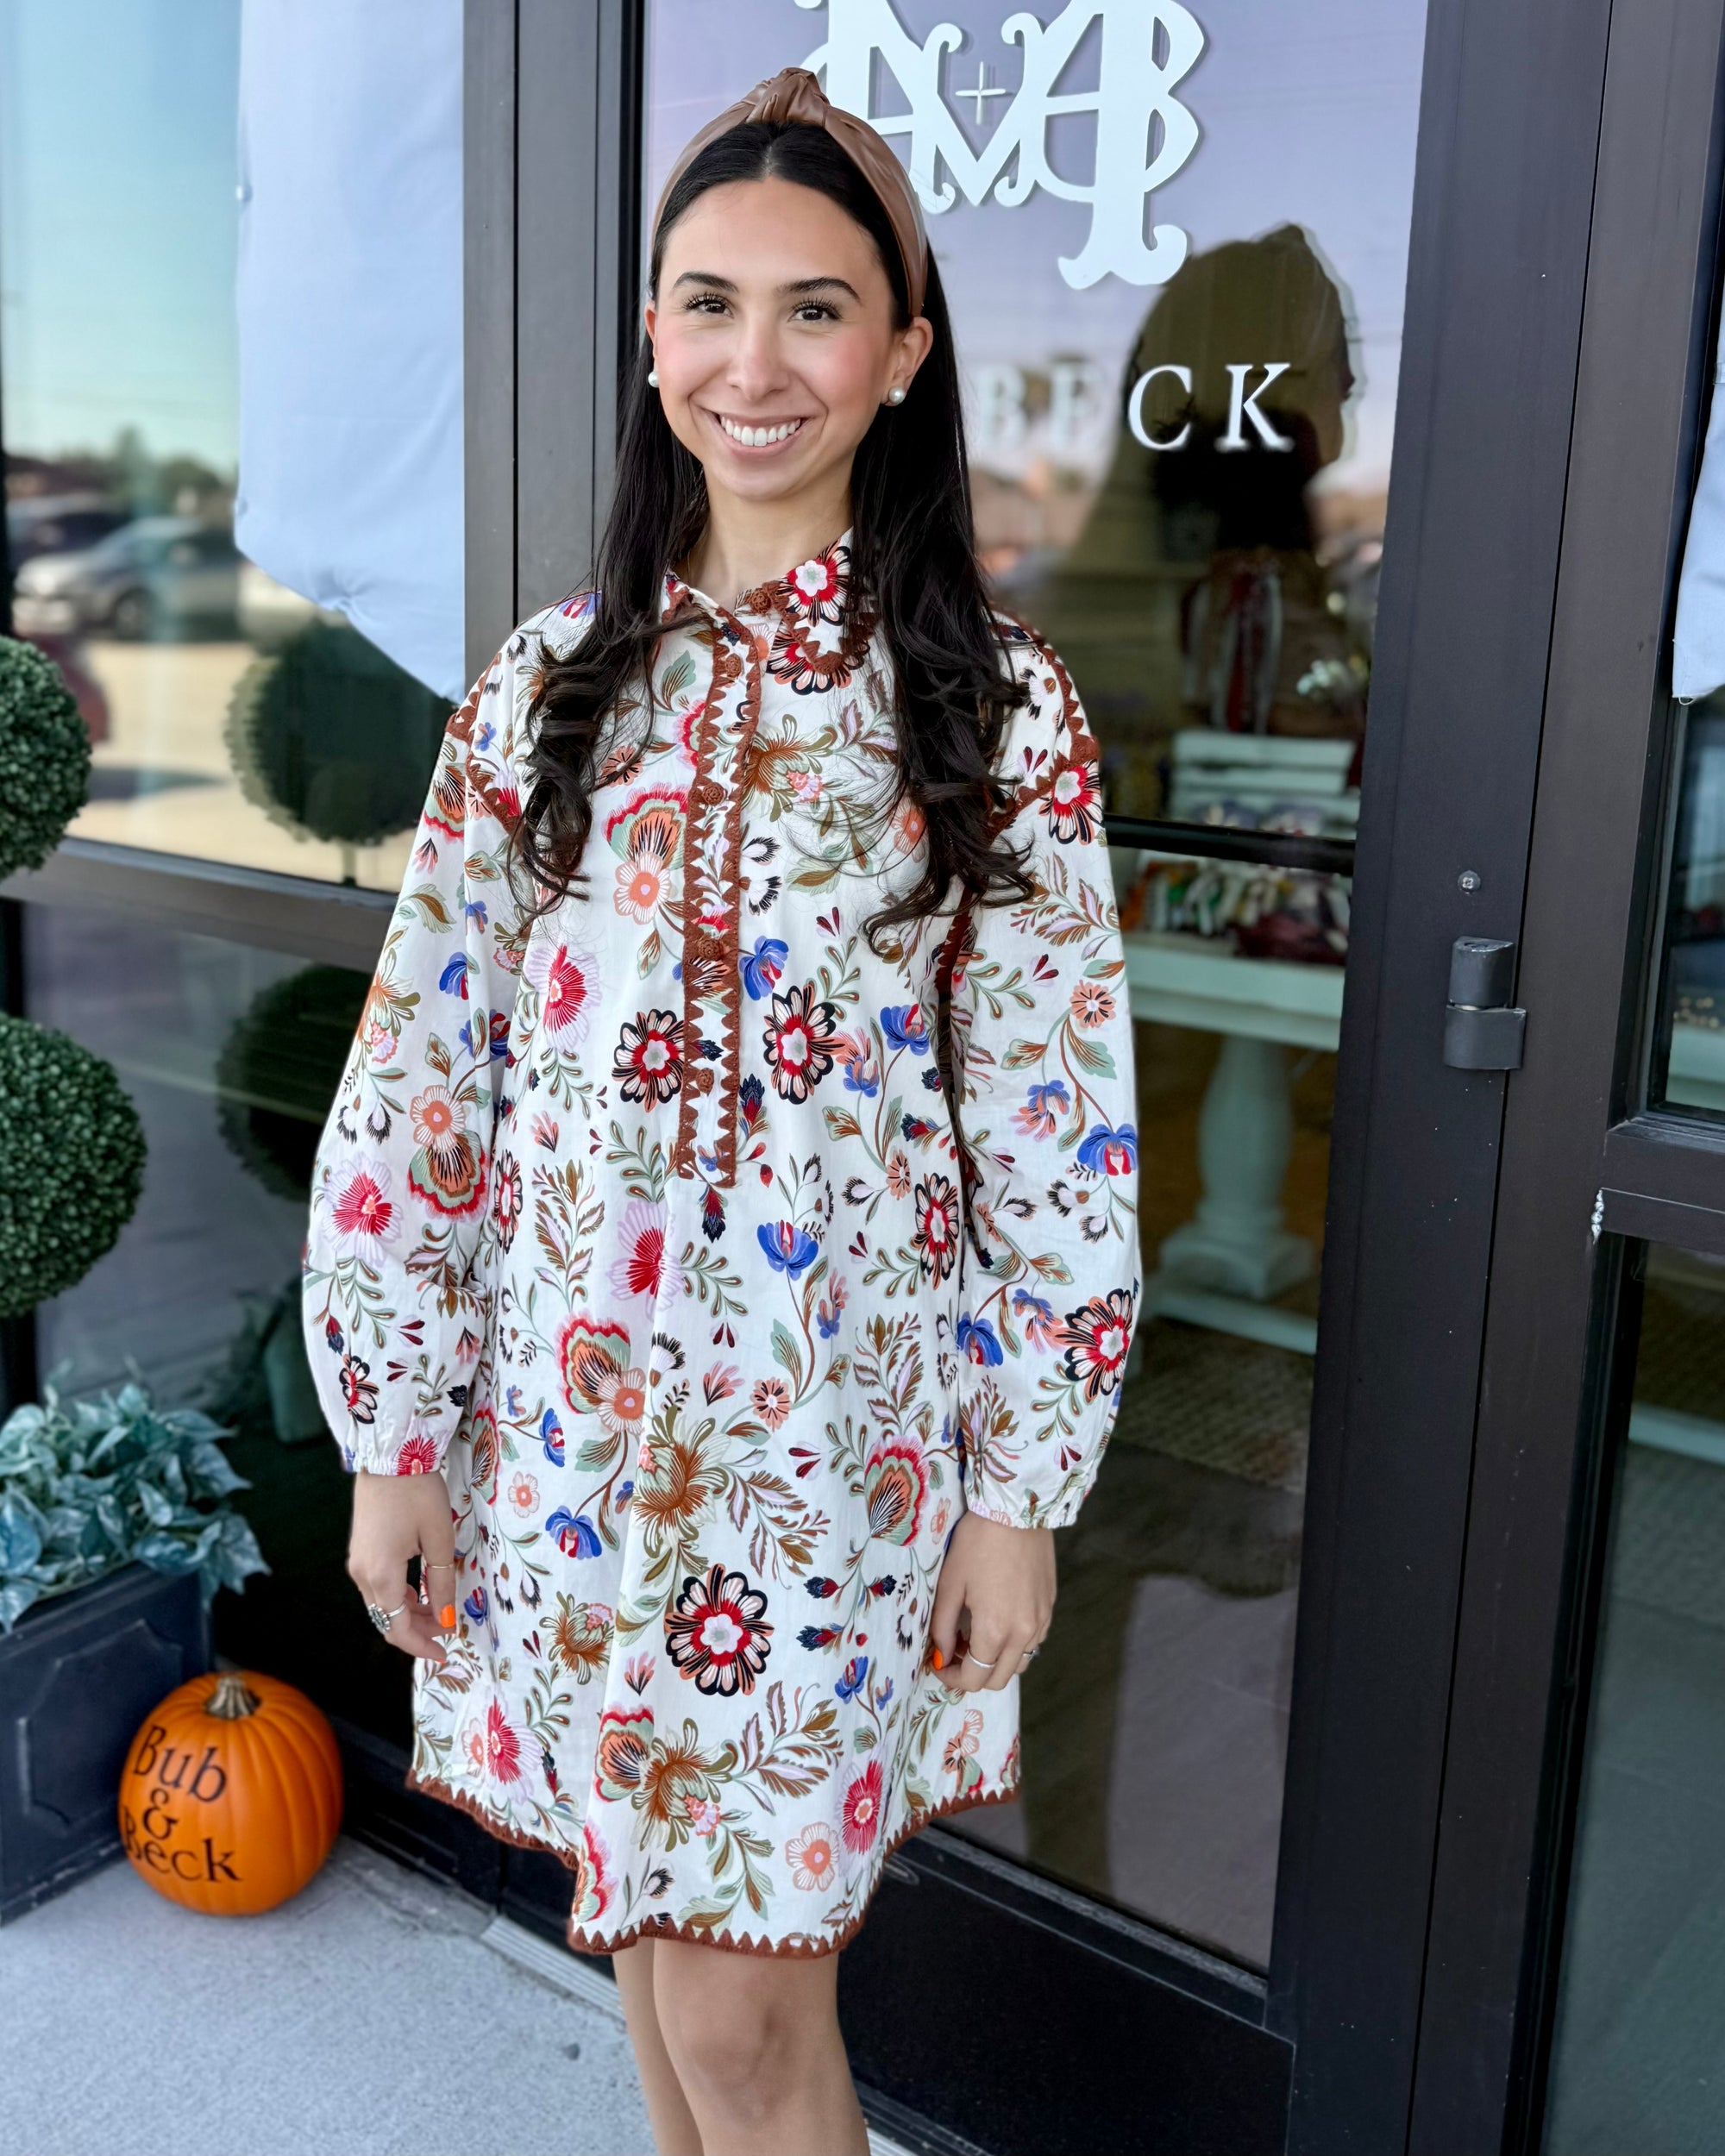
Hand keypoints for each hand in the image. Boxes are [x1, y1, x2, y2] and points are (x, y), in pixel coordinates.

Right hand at [348, 1469, 458, 1664]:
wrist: (389, 1455)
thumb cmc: (418, 1493)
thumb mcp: (439, 1539)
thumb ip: (442, 1583)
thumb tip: (446, 1619)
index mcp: (381, 1576)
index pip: (397, 1628)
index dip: (420, 1646)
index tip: (444, 1652)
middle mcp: (362, 1574)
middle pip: (386, 1619)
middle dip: (416, 1631)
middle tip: (447, 1630)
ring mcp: (357, 1562)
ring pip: (381, 1603)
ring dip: (408, 1613)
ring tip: (438, 1611)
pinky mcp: (359, 1550)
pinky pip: (377, 1585)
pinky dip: (398, 1595)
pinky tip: (420, 1591)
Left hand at [930, 1511, 1054, 1693]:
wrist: (1017, 1510)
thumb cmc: (977, 1543)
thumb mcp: (951, 1584)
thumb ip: (943, 1627)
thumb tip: (941, 1656)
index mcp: (995, 1631)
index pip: (973, 1679)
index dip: (951, 1678)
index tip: (938, 1663)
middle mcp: (1023, 1634)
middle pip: (997, 1679)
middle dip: (972, 1674)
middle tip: (955, 1651)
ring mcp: (1041, 1622)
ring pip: (1019, 1664)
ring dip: (996, 1661)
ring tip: (977, 1636)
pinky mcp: (1050, 1608)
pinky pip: (1034, 1642)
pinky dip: (1015, 1644)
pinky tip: (1000, 1621)